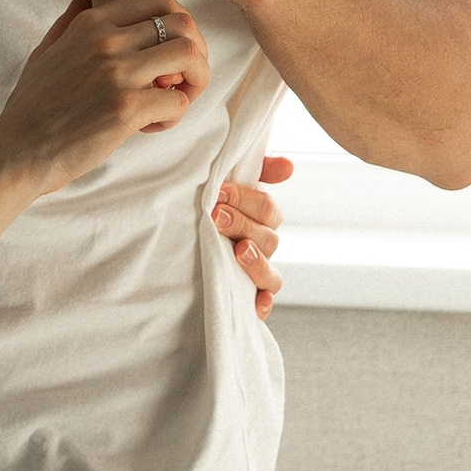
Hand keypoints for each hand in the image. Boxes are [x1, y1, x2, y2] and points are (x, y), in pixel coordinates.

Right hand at [0, 0, 210, 199]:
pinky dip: (173, 116)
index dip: (176, 23)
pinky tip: (149, 127)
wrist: (14, 152)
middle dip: (193, 51)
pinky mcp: (126, 108)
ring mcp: (117, 73)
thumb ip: (68, 23)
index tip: (167, 52)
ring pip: (189, 55)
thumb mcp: (44, 53)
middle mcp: (107, 40)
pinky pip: (178, 101)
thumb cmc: (29, 108)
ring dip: (192, 80)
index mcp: (91, 23)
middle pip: (182, 23)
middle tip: (179, 79)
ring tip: (170, 101)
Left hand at [212, 154, 293, 316]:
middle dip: (243, 225)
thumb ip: (257, 169)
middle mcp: (263, 246)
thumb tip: (287, 166)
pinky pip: (264, 304)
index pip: (268, 209)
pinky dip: (263, 304)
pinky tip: (256, 304)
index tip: (219, 191)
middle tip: (216, 216)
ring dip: (257, 263)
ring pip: (272, 274)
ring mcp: (257, 272)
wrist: (183, 239)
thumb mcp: (228, 182)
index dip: (246, 199)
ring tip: (239, 251)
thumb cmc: (211, 204)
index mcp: (261, 218)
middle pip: (269, 239)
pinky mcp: (247, 296)